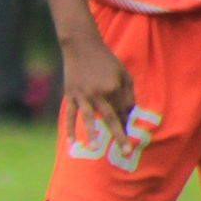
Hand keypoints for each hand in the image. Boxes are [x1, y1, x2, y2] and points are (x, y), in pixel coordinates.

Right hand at [60, 34, 136, 156]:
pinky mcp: (70, 95)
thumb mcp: (124, 75)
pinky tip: (72, 141)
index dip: (127, 124)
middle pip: (109, 118)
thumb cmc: (106, 61)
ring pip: (87, 119)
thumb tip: (128, 115)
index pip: (122, 111)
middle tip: (125, 153)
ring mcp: (82, 95)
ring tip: (94, 149)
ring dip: (91, 134)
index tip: (130, 137)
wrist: (81, 47)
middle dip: (118, 136)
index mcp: (112, 88)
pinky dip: (70, 127)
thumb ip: (128, 95)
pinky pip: (70, 114)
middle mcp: (97, 94)